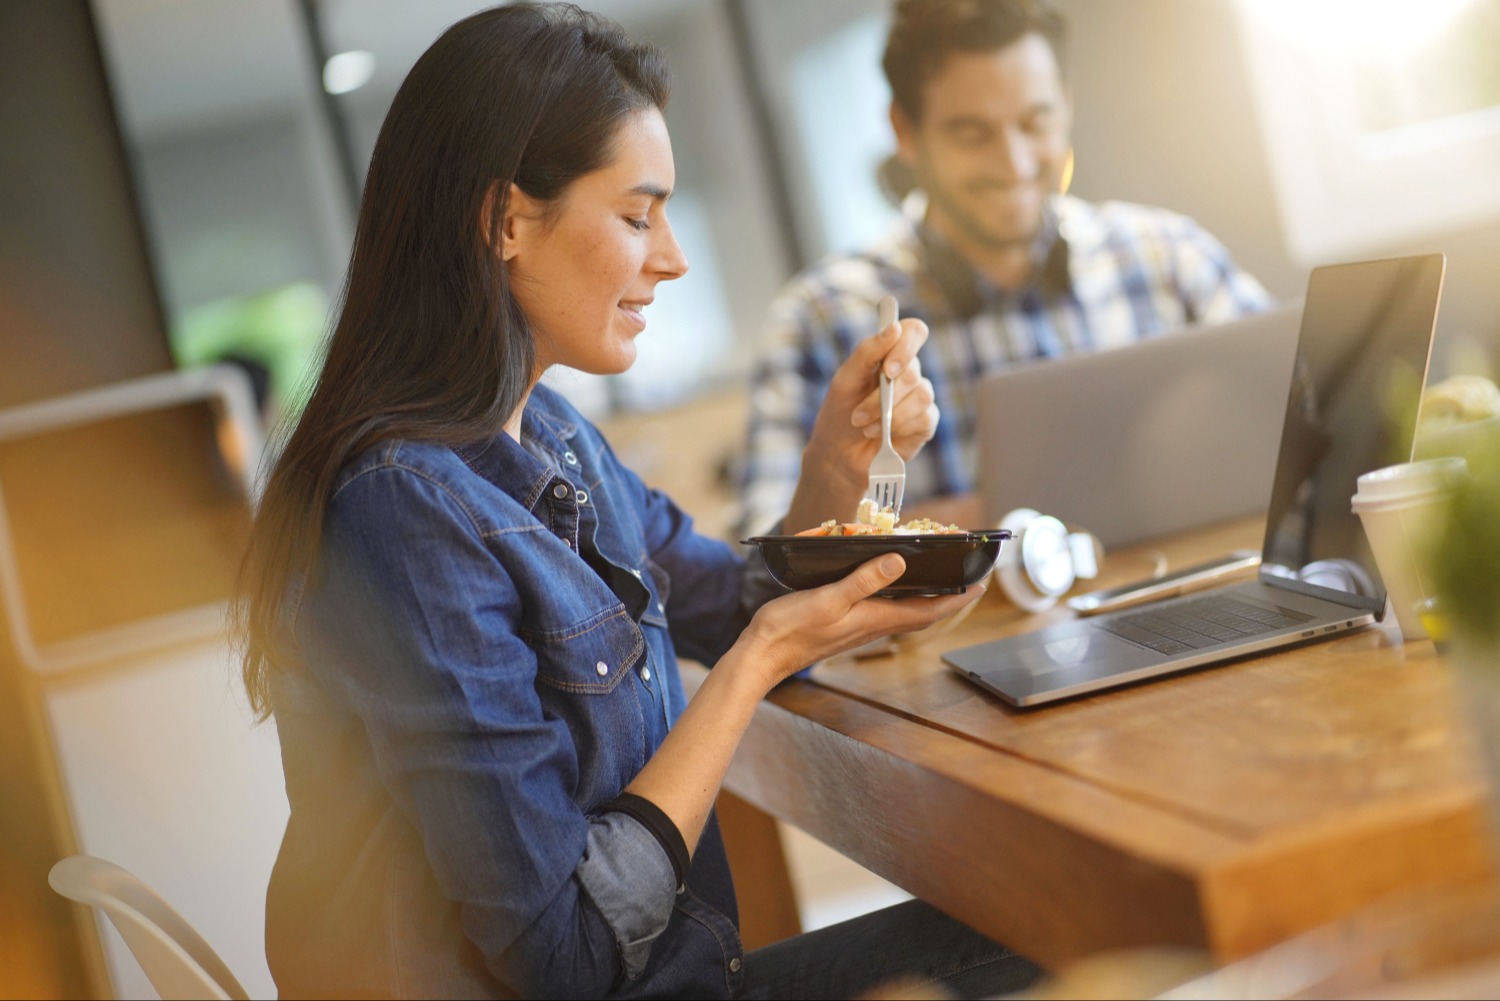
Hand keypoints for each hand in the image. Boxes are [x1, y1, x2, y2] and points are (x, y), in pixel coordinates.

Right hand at [736, 554, 982, 690]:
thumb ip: (864, 580)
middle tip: (966, 578)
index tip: (980, 585)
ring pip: (904, 612)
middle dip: (947, 597)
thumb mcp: (829, 598)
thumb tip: (900, 563)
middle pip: (921, 612)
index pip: (928, 610)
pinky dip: (898, 598)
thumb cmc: (791, 629)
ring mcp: (859, 626)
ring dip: (925, 597)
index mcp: (875, 618)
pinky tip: (889, 586)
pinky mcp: (844, 624)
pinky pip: (883, 610)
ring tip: (937, 578)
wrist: (763, 655)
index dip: (957, 598)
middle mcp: (873, 625)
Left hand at [783, 315, 937, 531]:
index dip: (907, 344)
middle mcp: (909, 375)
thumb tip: (895, 327)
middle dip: (882, 394)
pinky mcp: (925, 424)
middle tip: (858, 413)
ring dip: (888, 413)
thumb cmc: (838, 415)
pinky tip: (880, 436)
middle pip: (914, 369)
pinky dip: (898, 427)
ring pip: (921, 394)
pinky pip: (924, 417)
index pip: (914, 332)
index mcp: (889, 356)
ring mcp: (919, 399)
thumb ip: (867, 352)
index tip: (888, 367)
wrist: (837, 456)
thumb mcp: (845, 380)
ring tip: (865, 426)